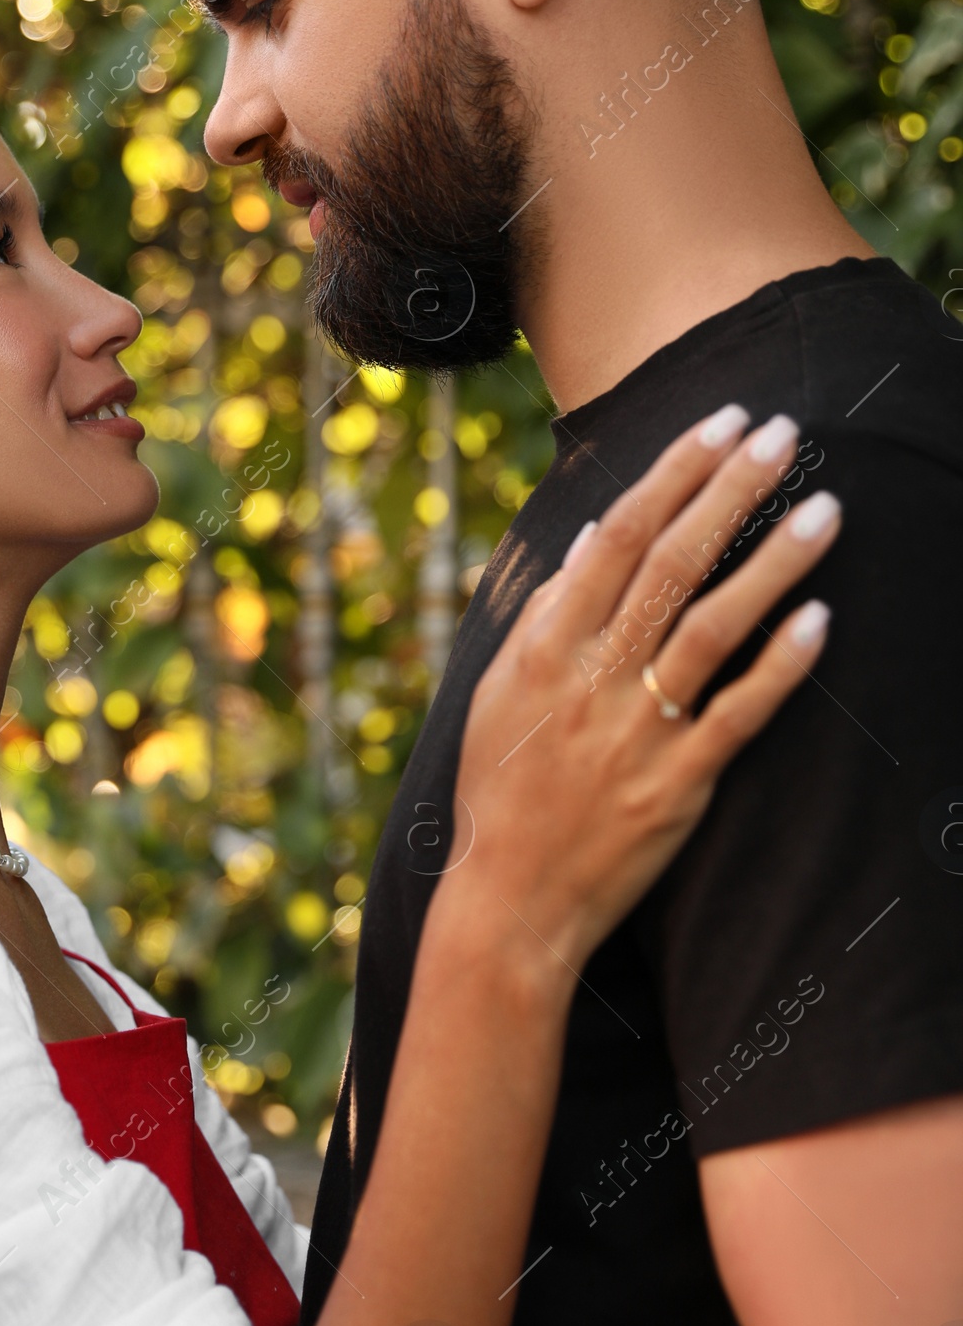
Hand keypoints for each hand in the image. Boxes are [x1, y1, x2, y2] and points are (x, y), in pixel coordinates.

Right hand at [450, 405, 837, 975]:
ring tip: (825, 507)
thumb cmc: (503, 789)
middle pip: (672, 563)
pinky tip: (820, 619)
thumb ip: (548, 610)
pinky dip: (779, 666)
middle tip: (785, 434)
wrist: (511, 900)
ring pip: (712, 626)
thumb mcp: (501, 691)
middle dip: (732, 491)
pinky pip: (738, 714)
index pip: (620, 534)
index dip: (675, 473)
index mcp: (545, 644)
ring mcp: (637, 730)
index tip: (722, 424)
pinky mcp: (677, 784)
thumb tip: (601, 532)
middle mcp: (591, 677)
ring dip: (772, 561)